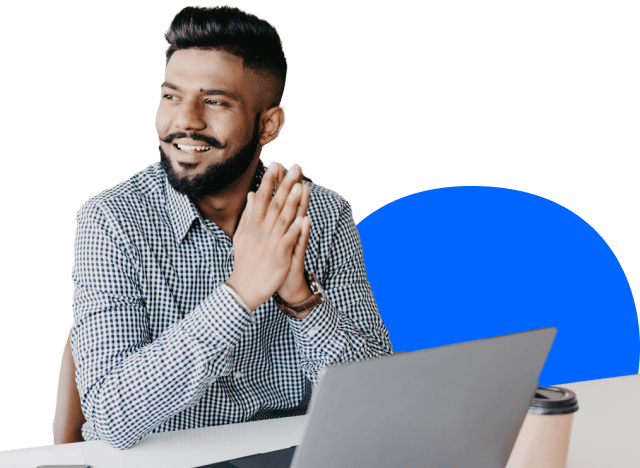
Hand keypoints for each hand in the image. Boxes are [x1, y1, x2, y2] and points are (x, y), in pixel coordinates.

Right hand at [226, 162, 305, 310]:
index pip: (262, 197)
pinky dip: (296, 230)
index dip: (269, 180)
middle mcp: (261, 230)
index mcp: (253, 224)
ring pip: (283, 219)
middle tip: (295, 167)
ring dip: (292, 203)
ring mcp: (270, 243)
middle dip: (285, 185)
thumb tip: (251, 194)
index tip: (276, 164)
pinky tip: (304, 219)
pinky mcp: (279, 256)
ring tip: (301, 186)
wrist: (244, 288)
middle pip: (275, 204)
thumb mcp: (243, 235)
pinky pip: (289, 241)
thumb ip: (249, 214)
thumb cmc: (246, 261)